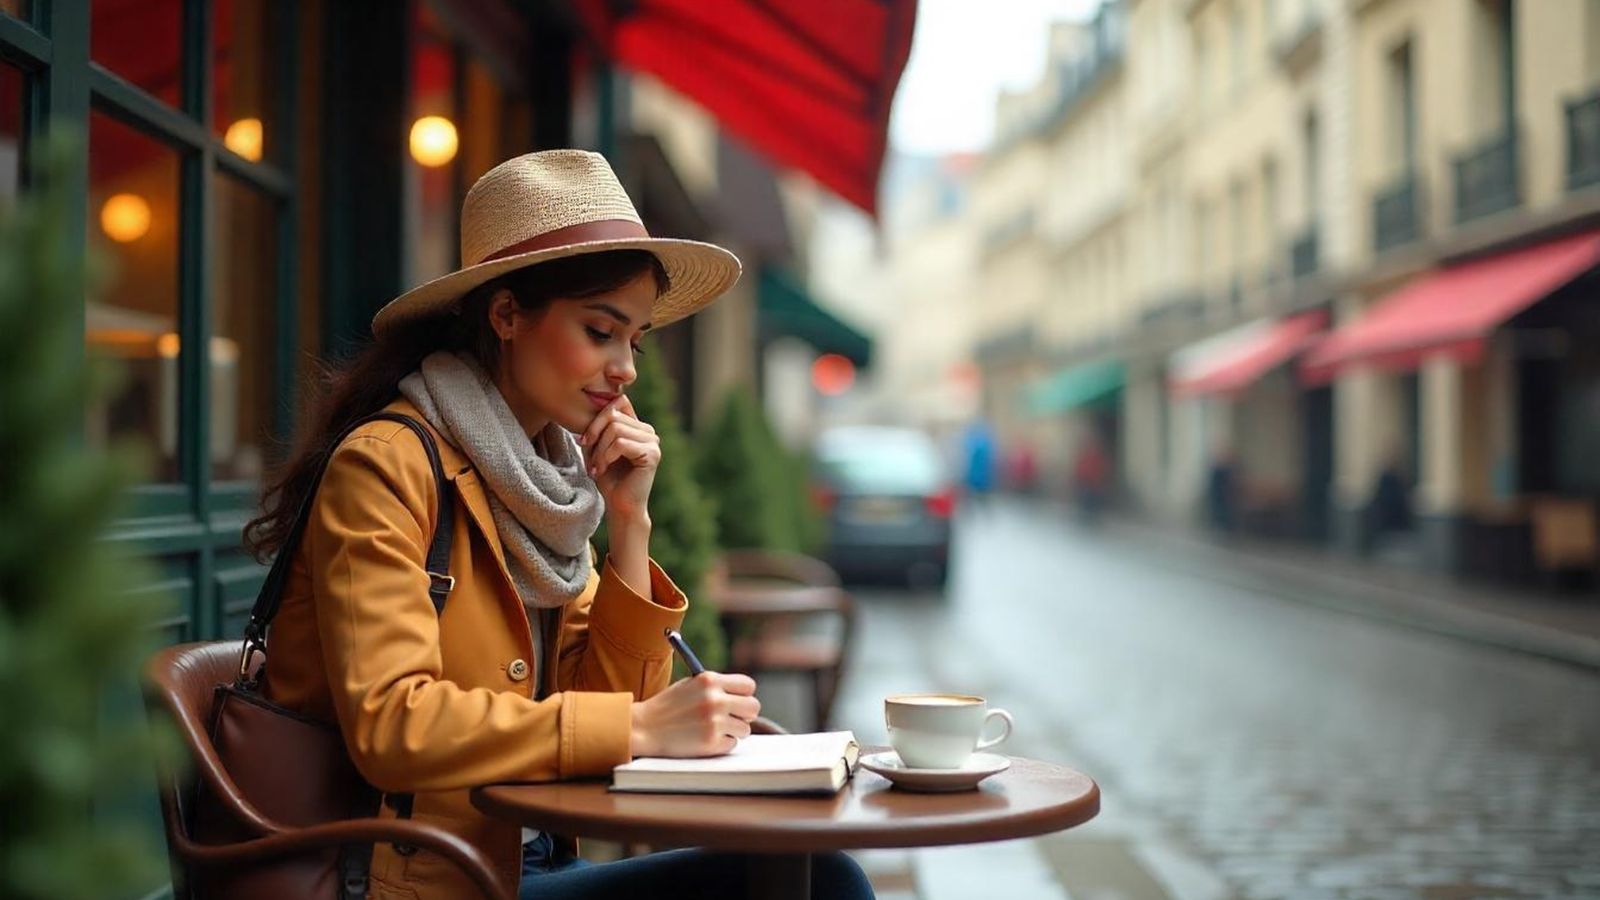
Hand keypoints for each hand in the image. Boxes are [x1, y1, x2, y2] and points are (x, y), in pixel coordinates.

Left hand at [578, 394, 659, 522]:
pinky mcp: (652, 454)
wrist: (620, 506)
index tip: (584, 440)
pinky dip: (606, 457)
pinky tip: (602, 470)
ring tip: (596, 467)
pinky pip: (621, 444)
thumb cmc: (608, 478)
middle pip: (614, 414)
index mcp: (637, 426)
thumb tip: (589, 407)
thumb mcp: (597, 448)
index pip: (618, 402)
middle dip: (595, 436)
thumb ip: (596, 427)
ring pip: (615, 429)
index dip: (598, 417)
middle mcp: (648, 431)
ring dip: (599, 450)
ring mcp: (653, 442)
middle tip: (589, 459)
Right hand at [629, 672, 760, 757]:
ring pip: (745, 729)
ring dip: (733, 731)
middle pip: (753, 707)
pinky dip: (721, 744)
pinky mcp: (711, 742)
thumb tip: (744, 697)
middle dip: (745, 714)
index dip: (744, 694)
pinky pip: (731, 744)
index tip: (739, 701)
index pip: (748, 685)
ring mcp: (714, 722)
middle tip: (734, 718)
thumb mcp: (690, 686)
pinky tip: (703, 739)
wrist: (644, 728)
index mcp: (709, 680)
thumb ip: (716, 688)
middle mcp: (714, 699)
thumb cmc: (668, 707)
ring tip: (711, 729)